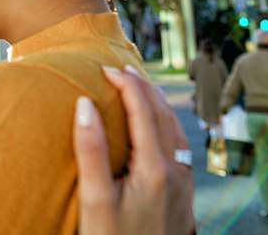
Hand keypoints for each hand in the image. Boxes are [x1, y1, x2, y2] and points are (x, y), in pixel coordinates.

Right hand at [73, 66, 194, 234]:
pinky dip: (164, 124)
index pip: (143, 110)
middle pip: (164, 115)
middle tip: (120, 69)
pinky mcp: (182, 196)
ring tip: (137, 88)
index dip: (125, 84)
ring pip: (175, 130)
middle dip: (143, 86)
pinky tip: (152, 129)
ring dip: (157, 103)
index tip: (103, 68)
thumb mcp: (95, 199)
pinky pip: (178, 146)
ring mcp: (182, 185)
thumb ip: (90, 150)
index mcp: (155, 168)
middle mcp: (176, 172)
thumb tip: (84, 104)